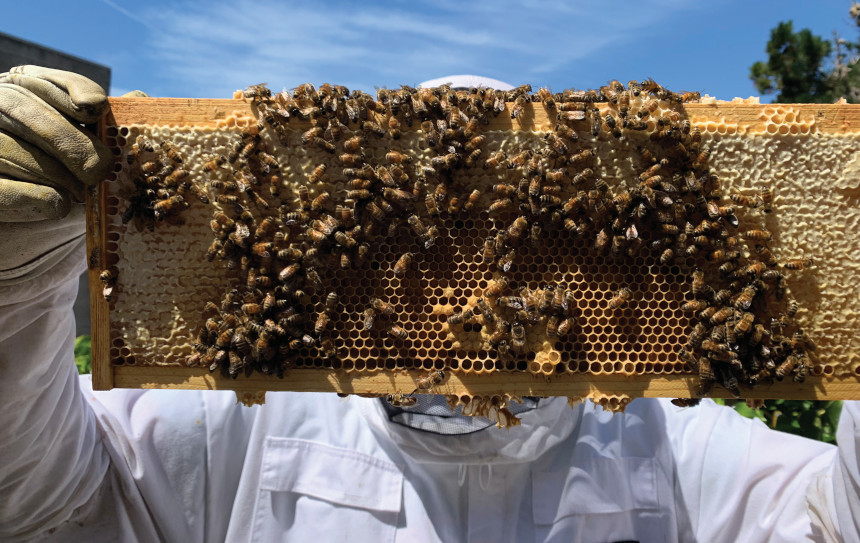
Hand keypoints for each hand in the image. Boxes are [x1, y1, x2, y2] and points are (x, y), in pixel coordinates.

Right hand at [0, 66, 112, 281]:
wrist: (35, 222)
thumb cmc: (70, 175)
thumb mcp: (90, 147)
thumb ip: (109, 124)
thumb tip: (140, 100)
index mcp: (20, 91)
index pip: (40, 78)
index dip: (70, 89)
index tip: (97, 109)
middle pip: (20, 107)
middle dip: (67, 139)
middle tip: (99, 169)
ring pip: (9, 149)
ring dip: (55, 175)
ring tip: (80, 193)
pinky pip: (3, 191)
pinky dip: (36, 198)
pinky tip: (59, 203)